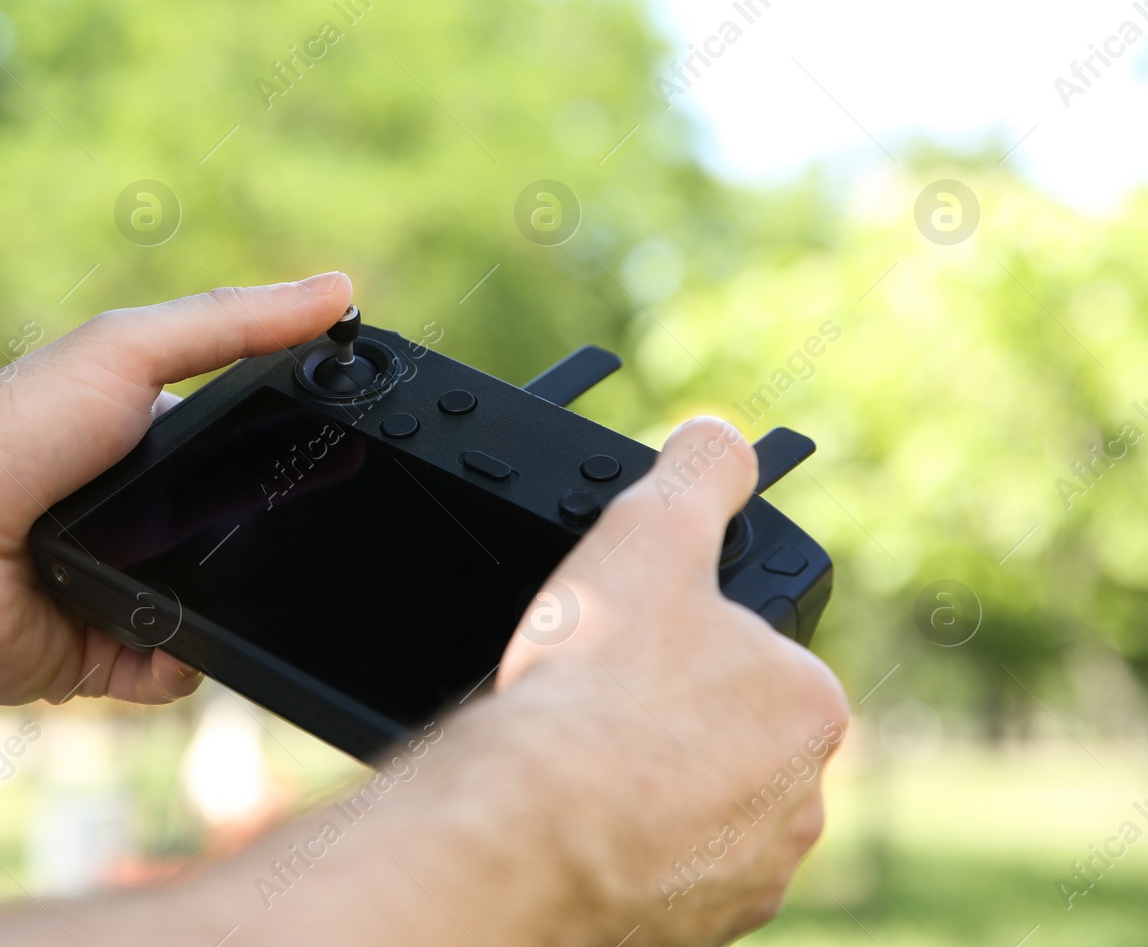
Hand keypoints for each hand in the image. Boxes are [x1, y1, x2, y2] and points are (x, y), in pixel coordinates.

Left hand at [0, 273, 353, 706]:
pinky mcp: (97, 654)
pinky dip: (179, 665)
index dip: (282, 449)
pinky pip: (170, 669)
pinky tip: (168, 649)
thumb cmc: (7, 436)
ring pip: (211, 609)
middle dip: (264, 543)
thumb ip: (231, 324)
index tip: (335, 452)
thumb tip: (338, 290)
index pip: (235, 445)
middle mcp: (129, 514)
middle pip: (231, 533)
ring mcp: (115, 586)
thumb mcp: (126, 352)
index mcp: (139, 438)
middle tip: (295, 545)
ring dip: (229, 610)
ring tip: (227, 602)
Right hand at [483, 416, 848, 944]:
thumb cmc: (593, 688)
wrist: (527, 825)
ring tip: (574, 764)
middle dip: (668, 721)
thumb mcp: (649, 535)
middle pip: (723, 739)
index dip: (684, 647)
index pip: (754, 662)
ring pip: (694, 811)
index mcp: (807, 707)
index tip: (628, 654)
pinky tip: (573, 822)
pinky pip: (662, 874)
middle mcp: (799, 804)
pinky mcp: (692, 930)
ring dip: (647, 789)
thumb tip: (722, 437)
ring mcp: (747, 877)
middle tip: (594, 706)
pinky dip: (626, 851)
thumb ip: (698, 475)